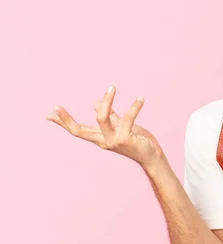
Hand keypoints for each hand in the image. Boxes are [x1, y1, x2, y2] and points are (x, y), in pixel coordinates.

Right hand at [46, 85, 164, 169]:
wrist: (152, 156)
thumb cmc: (137, 141)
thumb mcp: (120, 127)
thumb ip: (110, 116)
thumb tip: (95, 103)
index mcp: (100, 138)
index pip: (78, 130)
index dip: (64, 122)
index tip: (48, 114)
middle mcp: (104, 141)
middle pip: (79, 131)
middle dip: (66, 119)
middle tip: (56, 106)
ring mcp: (114, 141)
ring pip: (102, 118)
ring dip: (107, 101)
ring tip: (112, 87)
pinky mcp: (126, 139)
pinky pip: (127, 119)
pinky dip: (134, 107)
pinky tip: (140, 98)